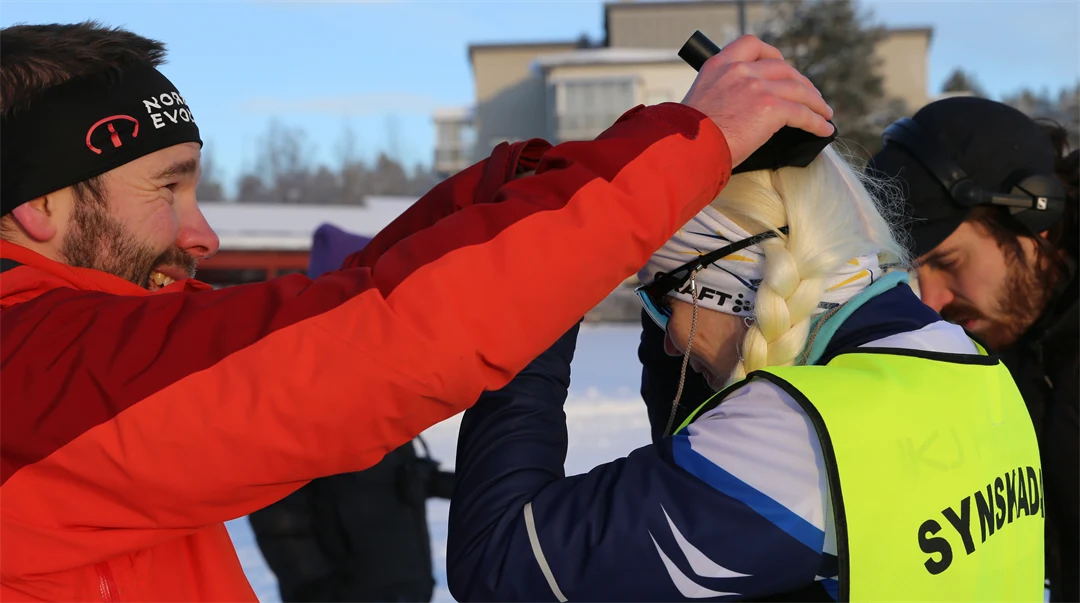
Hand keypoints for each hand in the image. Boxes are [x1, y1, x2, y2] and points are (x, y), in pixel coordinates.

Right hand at [681, 35, 833, 168]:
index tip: (782, 66)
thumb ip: (722, 93)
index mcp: (720, 64)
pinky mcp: (771, 108)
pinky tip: (824, 128)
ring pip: (798, 89)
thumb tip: (739, 107)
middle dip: (801, 82)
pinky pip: (802, 113)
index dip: (773, 55)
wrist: (688, 147)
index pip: (752, 45)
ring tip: (823, 113)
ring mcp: (757, 87)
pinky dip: (817, 121)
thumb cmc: (689, 134)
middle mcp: (740, 70)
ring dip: (815, 102)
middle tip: (809, 96)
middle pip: (783, 68)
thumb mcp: (701, 100)